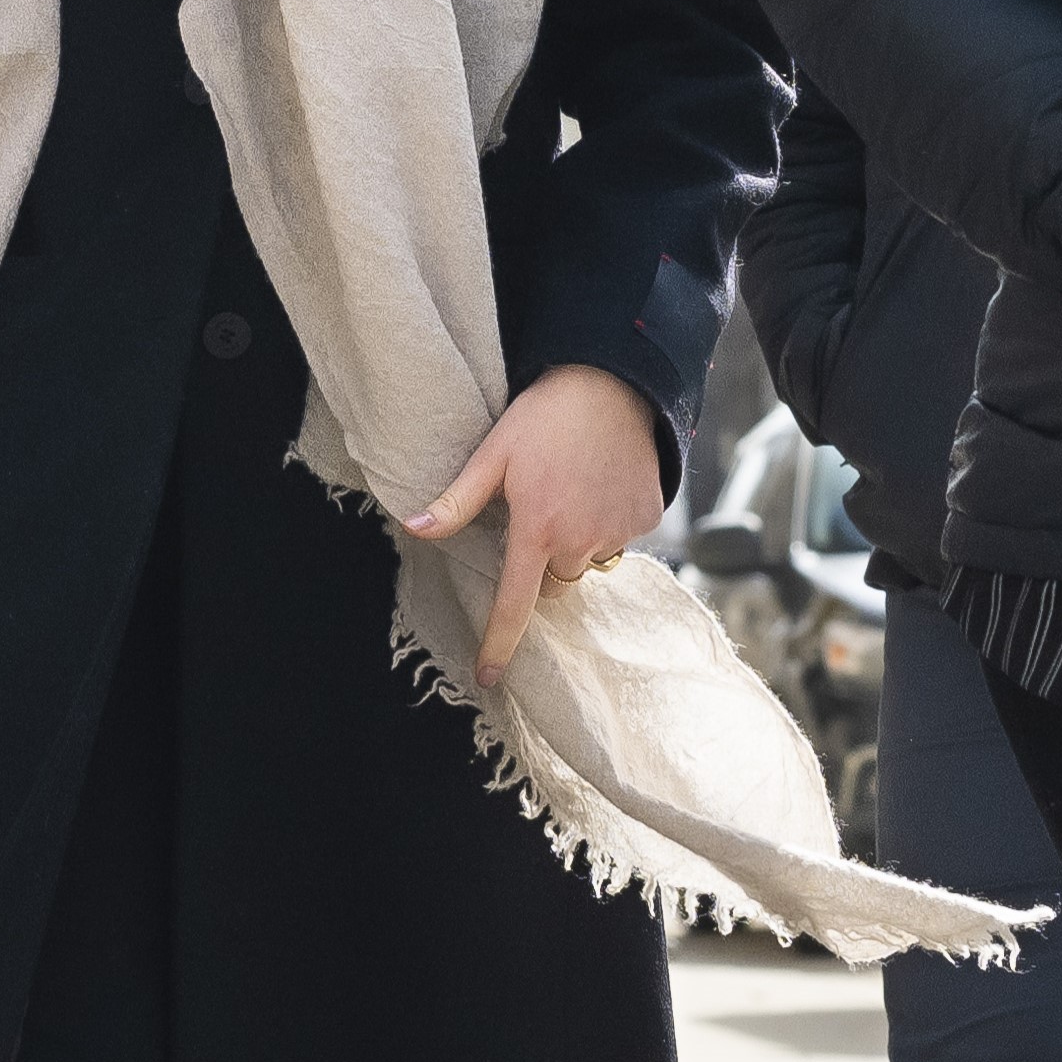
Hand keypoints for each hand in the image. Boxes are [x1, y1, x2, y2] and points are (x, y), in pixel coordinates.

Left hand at [400, 364, 664, 688]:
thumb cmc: (544, 416)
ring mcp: (618, 532)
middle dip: (541, 564)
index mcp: (537, 528)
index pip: (515, 604)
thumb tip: (414, 528)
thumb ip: (457, 500)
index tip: (488, 678)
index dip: (499, 644)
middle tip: (538, 514)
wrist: (615, 382)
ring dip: (575, 544)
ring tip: (571, 491)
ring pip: (585, 564)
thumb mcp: (494, 453)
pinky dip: (606, 524)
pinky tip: (599, 484)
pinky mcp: (647, 520)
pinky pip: (618, 542)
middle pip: (552, 584)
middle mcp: (580, 540)